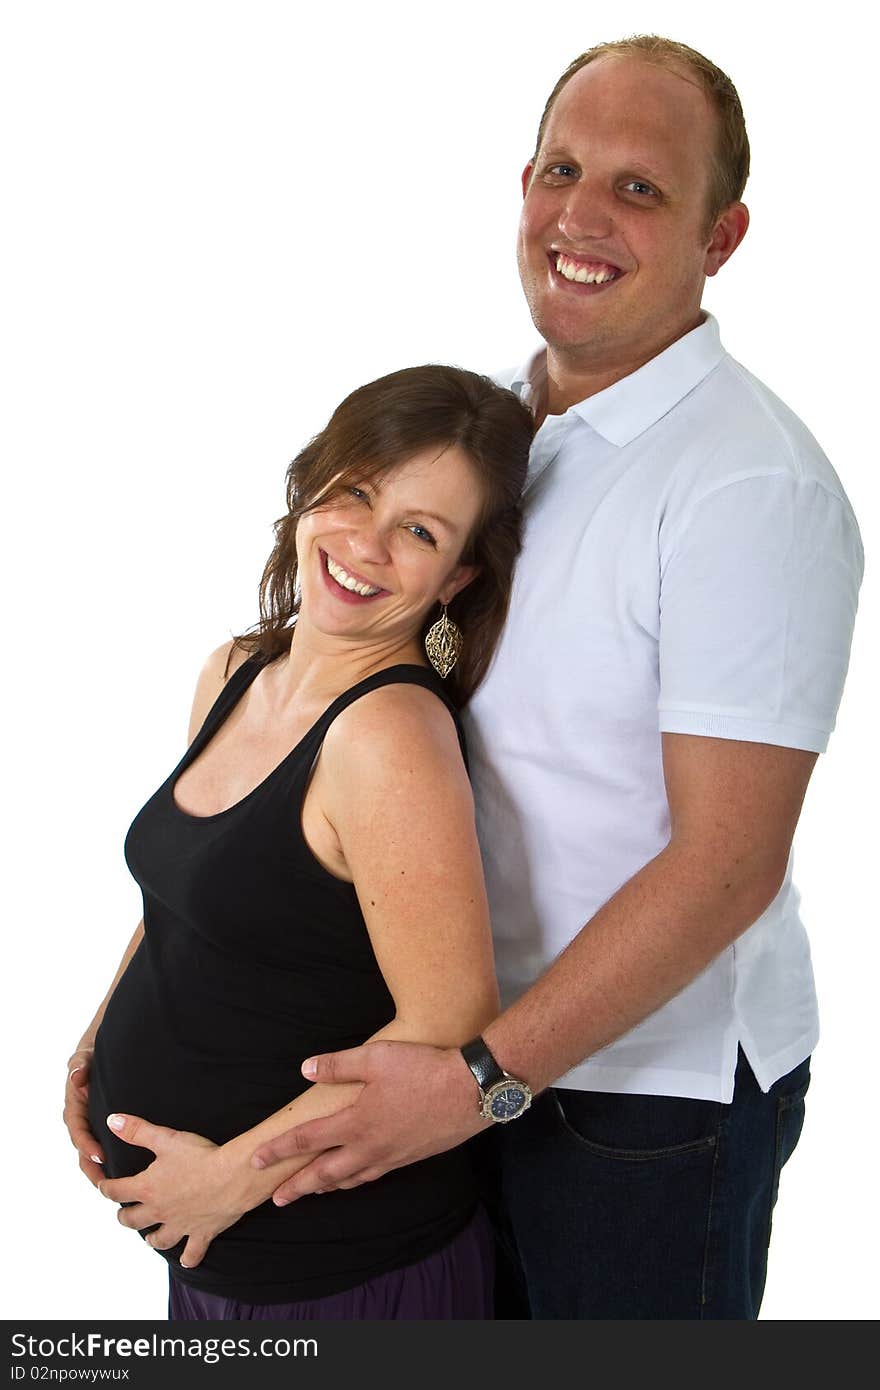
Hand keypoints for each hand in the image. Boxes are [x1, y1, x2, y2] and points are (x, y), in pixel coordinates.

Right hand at [63, 1047, 104, 1188]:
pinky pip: (105, 1149)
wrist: (97, 1057)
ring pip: (92, 1155)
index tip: (100, 1155)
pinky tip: (126, 1174)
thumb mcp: (84, 1057)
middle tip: (107, 1184)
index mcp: (74, 1109)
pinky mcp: (102, 1130)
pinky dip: (111, 1163)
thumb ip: (79, 1065)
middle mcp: (80, 1122)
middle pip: (83, 1151)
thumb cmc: (89, 1057)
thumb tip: (76, 1076)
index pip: (78, 1132)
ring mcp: (90, 1127)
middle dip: (93, 1169)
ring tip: (116, 1189)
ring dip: (101, 1172)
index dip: (87, 1145)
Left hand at [97, 1114, 246, 1267]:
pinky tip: (187, 1261)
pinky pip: (193, 1252)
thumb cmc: (200, 1156)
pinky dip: (189, 1258)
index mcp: (148, 1188)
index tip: (103, 1186)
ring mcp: (180, 1225)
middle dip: (125, 1216)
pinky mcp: (201, 1233)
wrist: (232, 1176)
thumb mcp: (165, 1138)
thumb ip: (137, 1131)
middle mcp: (160, 1211)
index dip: (106, 1188)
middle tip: (123, 1213)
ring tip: (150, 1238)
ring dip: (152, 1239)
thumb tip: (113, 1121)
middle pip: (133, 1219)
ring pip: (159, 1239)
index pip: (117, 1191)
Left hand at [250, 1040, 486, 1204]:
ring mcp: (392, 1155)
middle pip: (324, 1173)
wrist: (470, 1090)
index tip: (257, 1160)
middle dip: (297, 1186)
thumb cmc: (422, 1068)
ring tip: (312, 1192)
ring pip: (351, 1179)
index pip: (307, 1140)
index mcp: (356, 1122)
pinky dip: (356, 1181)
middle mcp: (370, 1146)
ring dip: (327, 1187)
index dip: (279, 1150)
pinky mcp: (411, 1156)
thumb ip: (339, 1065)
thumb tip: (306, 1068)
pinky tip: (357, 1178)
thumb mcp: (376, 1056)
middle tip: (276, 1199)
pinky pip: (374, 1175)